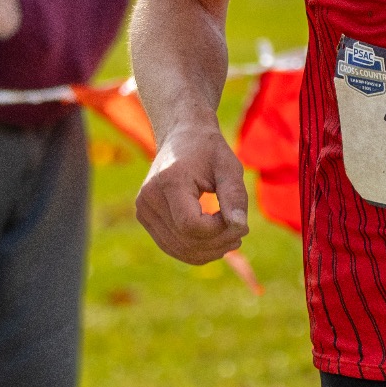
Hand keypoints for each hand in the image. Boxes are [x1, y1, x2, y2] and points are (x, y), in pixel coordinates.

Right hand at [135, 123, 250, 263]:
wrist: (182, 135)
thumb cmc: (209, 150)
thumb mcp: (228, 166)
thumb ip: (235, 196)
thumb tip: (240, 227)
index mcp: (169, 181)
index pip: (191, 225)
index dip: (219, 230)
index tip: (239, 220)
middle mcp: (149, 197)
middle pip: (185, 240)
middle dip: (218, 243)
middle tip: (242, 231)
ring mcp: (143, 209)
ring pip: (178, 248)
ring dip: (209, 251)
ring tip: (232, 238)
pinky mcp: (144, 217)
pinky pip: (171, 246)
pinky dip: (195, 250)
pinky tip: (216, 241)